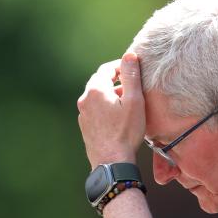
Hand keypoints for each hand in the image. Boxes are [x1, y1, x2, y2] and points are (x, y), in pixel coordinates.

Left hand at [77, 53, 144, 169]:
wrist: (111, 162)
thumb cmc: (126, 132)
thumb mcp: (134, 101)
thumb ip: (131, 77)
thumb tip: (129, 56)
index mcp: (96, 90)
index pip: (107, 69)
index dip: (121, 66)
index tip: (133, 68)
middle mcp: (85, 99)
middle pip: (100, 82)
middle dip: (116, 81)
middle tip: (133, 85)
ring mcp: (83, 114)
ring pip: (98, 97)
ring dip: (111, 96)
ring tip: (128, 103)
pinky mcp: (85, 126)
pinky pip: (96, 110)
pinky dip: (106, 108)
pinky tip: (119, 118)